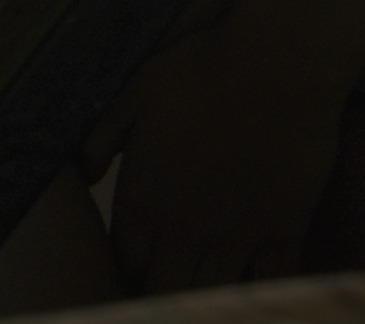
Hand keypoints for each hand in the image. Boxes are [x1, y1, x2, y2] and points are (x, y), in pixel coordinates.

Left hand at [100, 27, 346, 294]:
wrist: (274, 69)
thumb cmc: (198, 72)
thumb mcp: (132, 94)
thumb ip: (100, 138)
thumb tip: (81, 174)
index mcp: (145, 199)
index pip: (127, 260)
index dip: (126, 269)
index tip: (133, 268)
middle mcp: (186, 229)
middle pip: (166, 289)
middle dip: (160, 293)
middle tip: (164, 288)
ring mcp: (236, 235)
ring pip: (213, 292)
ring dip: (203, 295)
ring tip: (200, 293)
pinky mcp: (284, 231)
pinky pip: (270, 280)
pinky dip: (258, 288)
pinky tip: (253, 285)